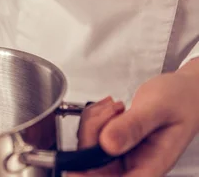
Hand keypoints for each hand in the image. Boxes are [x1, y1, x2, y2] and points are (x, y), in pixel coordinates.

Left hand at [72, 60, 198, 175]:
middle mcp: (134, 165)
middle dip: (92, 136)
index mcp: (149, 166)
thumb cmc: (181, 100)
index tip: (74, 166)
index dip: (90, 176)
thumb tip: (108, 144)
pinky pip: (93, 135)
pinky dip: (95, 119)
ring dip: (94, 124)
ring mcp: (124, 154)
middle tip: (110, 112)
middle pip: (95, 166)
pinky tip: (110, 109)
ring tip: (115, 107)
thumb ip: (133, 126)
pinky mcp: (116, 143)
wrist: (185, 90)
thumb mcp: (157, 108)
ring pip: (90, 148)